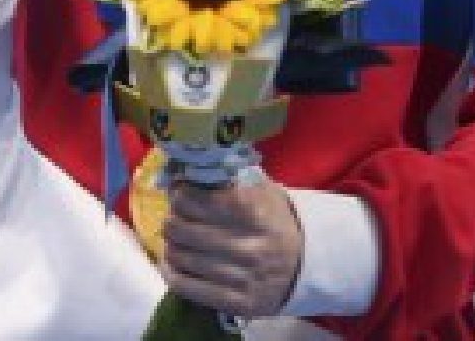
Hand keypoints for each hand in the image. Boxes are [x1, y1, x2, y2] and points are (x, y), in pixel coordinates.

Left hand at [160, 176, 303, 319]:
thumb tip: (191, 170)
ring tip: (172, 238)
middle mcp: (250, 246)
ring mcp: (243, 278)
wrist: (305, 266)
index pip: (200, 201)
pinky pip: (189, 288)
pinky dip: (171, 273)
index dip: (181, 195)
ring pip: (184, 259)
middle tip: (171, 217)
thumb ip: (233, 178)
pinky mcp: (237, 303)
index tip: (178, 192)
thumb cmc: (276, 222)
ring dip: (170, 245)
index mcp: (256, 214)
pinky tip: (169, 263)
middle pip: (186, 231)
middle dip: (172, 221)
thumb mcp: (265, 192)